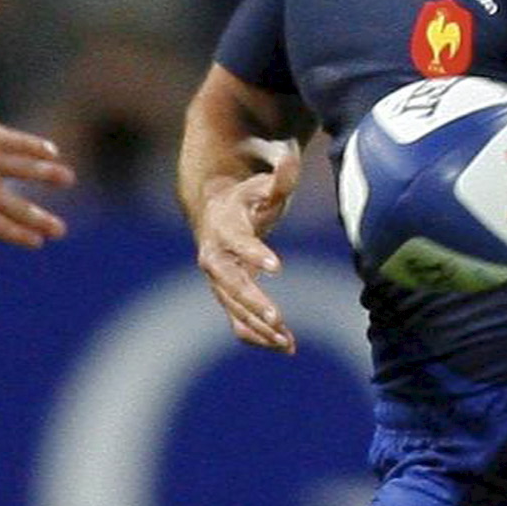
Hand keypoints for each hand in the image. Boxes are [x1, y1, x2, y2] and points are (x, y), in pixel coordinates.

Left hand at [0, 93, 73, 253]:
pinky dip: (36, 146)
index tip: (38, 242)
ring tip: (68, 179)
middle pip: (16, 207)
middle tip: (60, 230)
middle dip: (40, 220)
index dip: (19, 235)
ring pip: (25, 170)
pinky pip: (19, 143)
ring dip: (48, 175)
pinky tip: (51, 151)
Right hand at [196, 147, 300, 352]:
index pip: (239, 242)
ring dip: (259, 327)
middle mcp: (215, 258)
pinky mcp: (227, 298)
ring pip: (233, 309)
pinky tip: (286, 347)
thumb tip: (291, 159)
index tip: (278, 267)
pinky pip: (237, 323)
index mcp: (225, 227)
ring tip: (288, 342)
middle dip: (253, 302)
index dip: (256, 253)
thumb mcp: (262, 185)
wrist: (214, 213)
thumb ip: (279, 176)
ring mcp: (218, 282)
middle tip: (278, 319)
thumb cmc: (245, 198)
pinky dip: (258, 337)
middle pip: (230, 284)